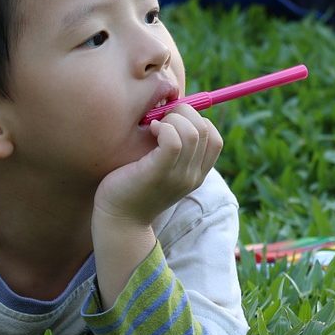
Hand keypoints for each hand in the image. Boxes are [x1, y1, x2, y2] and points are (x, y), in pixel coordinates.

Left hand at [94, 104, 222, 225]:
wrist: (119, 221)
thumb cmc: (134, 188)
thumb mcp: (162, 170)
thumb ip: (173, 150)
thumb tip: (171, 115)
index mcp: (197, 175)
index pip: (215, 139)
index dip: (197, 121)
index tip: (174, 122)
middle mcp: (193, 176)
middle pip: (205, 130)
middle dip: (184, 113)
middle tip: (161, 119)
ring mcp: (179, 176)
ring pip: (192, 132)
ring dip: (172, 119)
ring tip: (154, 125)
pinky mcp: (159, 173)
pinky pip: (173, 141)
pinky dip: (163, 127)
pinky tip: (150, 130)